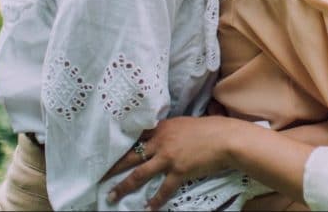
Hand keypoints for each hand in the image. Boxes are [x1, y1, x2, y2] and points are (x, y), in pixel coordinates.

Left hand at [106, 116, 234, 209]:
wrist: (227, 139)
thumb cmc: (212, 129)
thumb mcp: (186, 124)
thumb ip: (172, 131)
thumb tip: (164, 138)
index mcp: (163, 128)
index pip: (137, 137)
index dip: (122, 145)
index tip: (109, 152)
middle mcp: (161, 141)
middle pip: (130, 156)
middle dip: (113, 167)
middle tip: (100, 176)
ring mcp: (168, 157)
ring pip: (139, 174)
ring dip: (123, 187)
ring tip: (112, 196)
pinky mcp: (178, 171)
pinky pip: (163, 189)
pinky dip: (155, 200)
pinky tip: (148, 208)